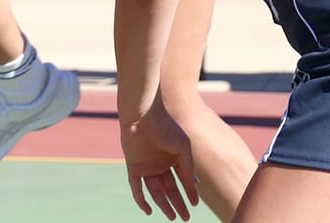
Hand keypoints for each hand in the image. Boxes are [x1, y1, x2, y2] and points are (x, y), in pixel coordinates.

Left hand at [120, 101, 199, 219]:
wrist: (144, 116)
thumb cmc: (166, 128)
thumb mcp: (183, 148)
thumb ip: (188, 167)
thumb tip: (194, 186)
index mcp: (173, 157)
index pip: (182, 179)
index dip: (189, 191)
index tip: (195, 203)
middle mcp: (160, 163)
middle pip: (170, 188)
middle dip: (178, 203)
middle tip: (185, 218)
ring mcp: (147, 166)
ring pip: (156, 191)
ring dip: (164, 204)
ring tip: (173, 217)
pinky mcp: (134, 167)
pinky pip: (136, 187)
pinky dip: (141, 200)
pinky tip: (149, 211)